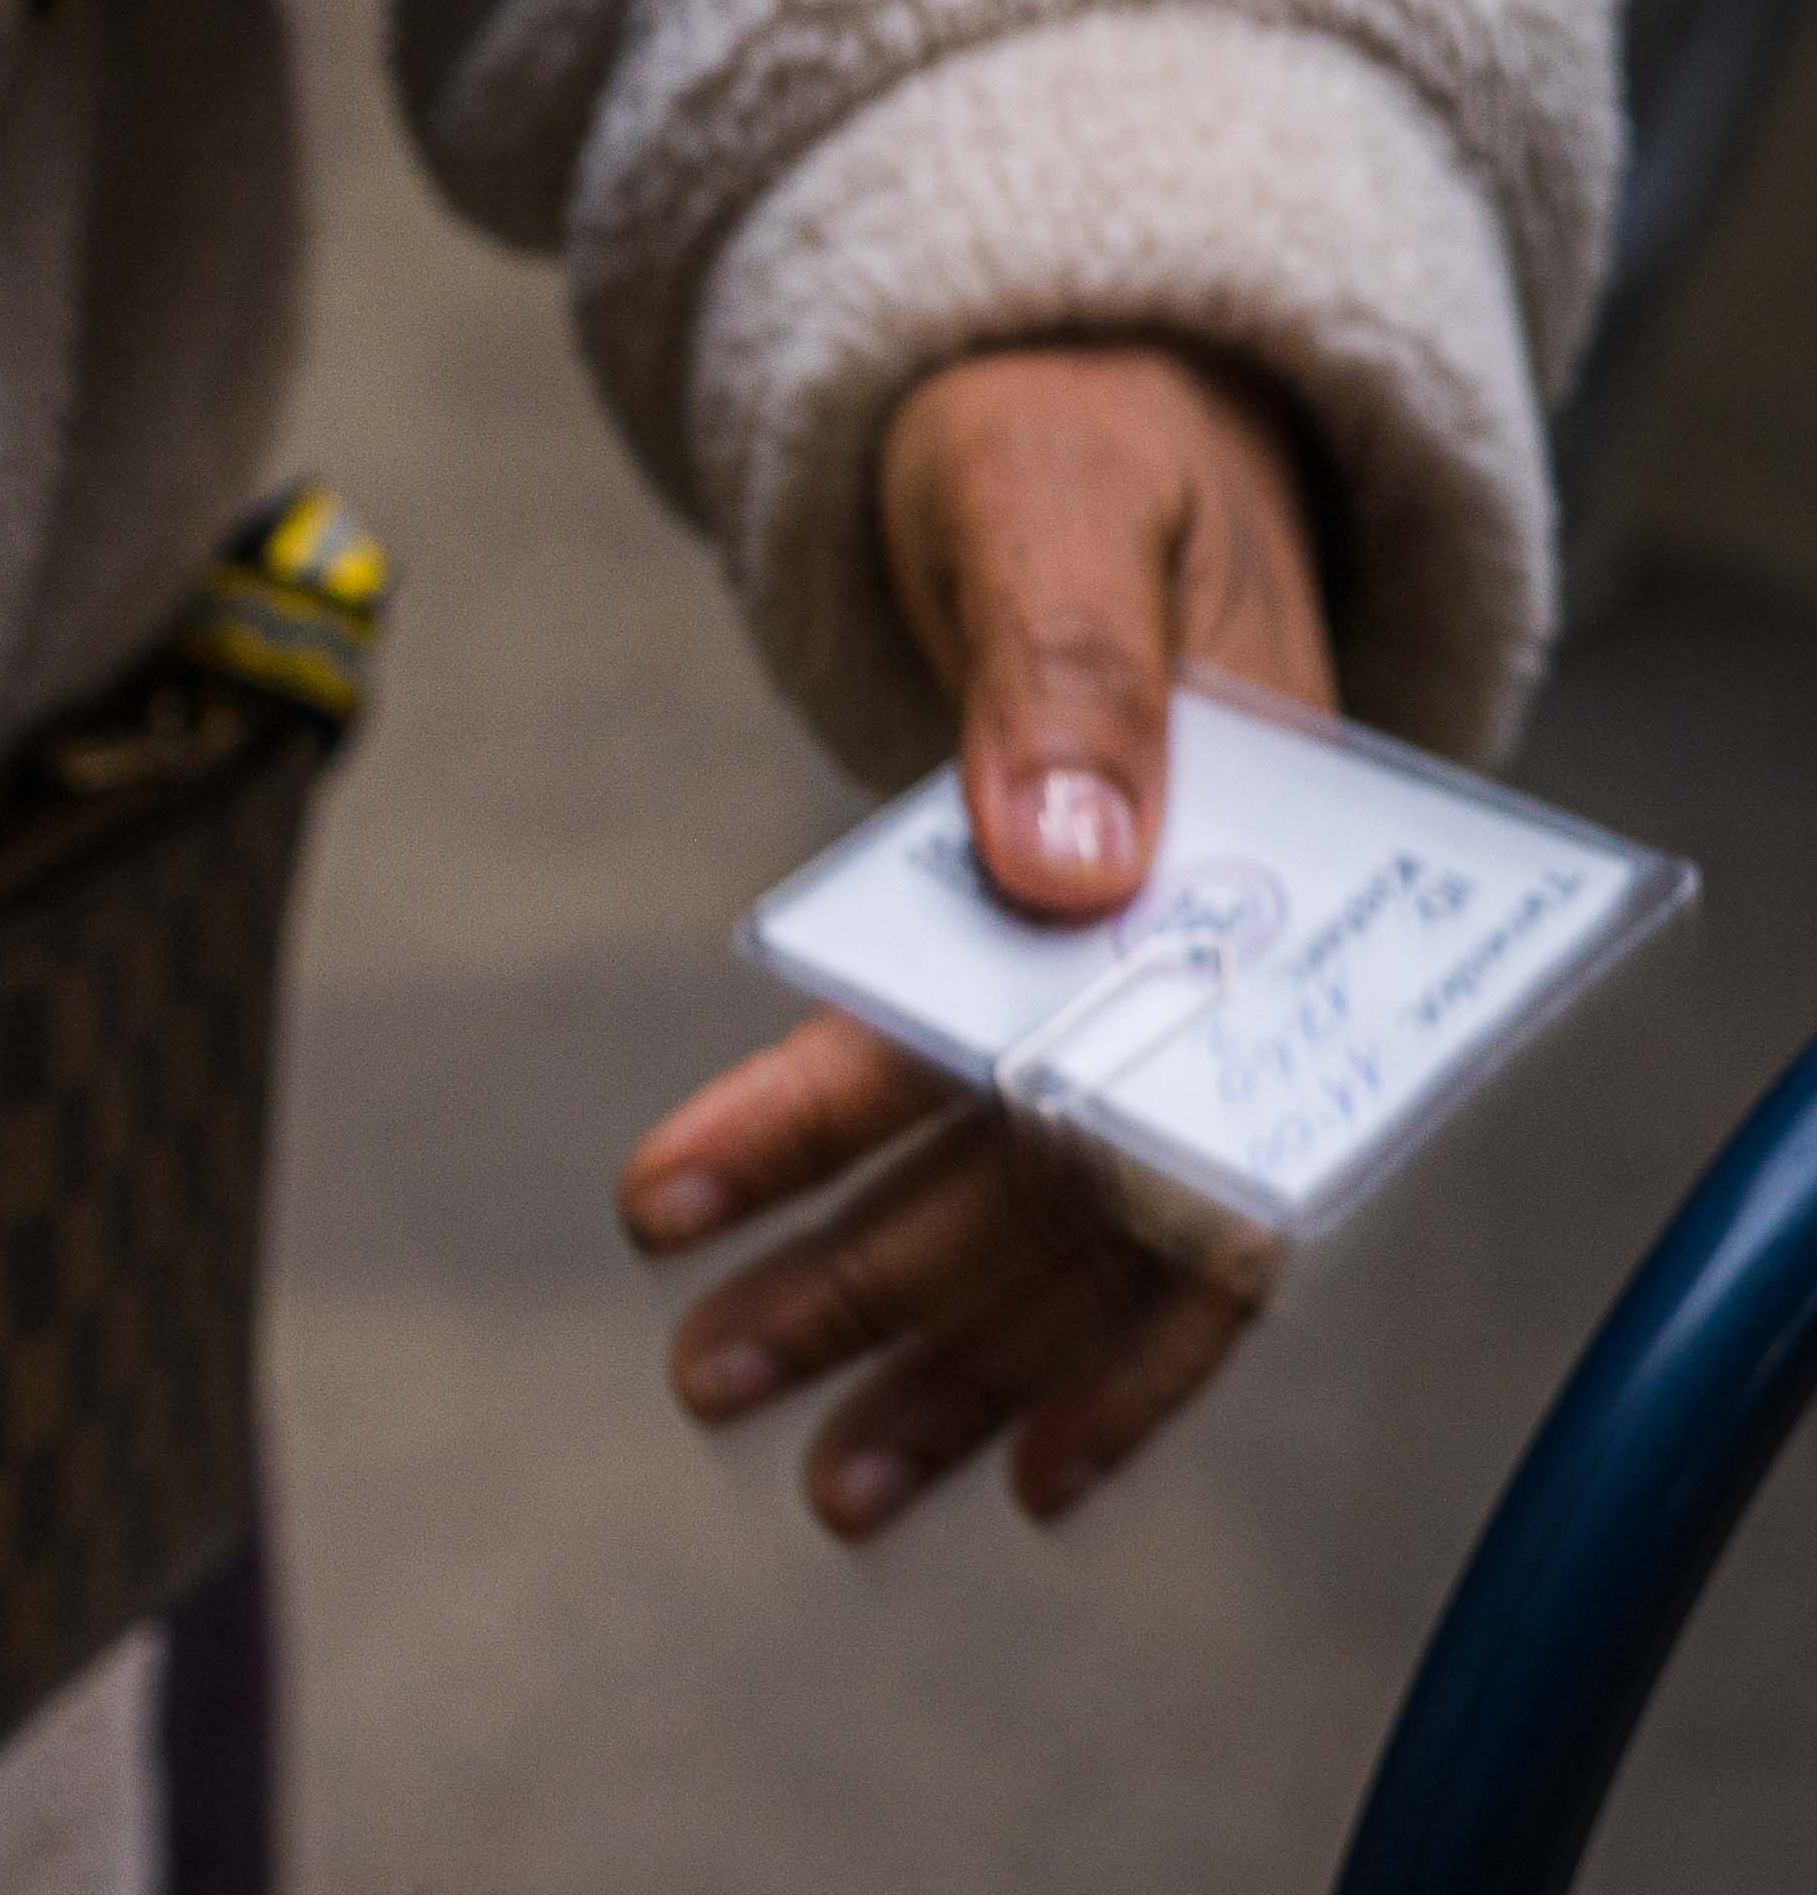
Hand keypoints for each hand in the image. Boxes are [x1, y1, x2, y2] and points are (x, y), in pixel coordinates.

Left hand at [618, 341, 1334, 1533]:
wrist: (1137, 416)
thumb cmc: (1086, 441)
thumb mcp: (1057, 503)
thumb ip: (1062, 668)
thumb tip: (1068, 865)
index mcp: (1237, 816)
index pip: (1030, 1007)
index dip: (843, 1121)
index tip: (658, 1198)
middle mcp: (1237, 932)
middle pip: (1059, 1160)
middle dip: (883, 1290)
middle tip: (707, 1380)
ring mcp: (1204, 983)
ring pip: (1090, 1215)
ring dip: (953, 1350)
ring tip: (821, 1478)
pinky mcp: (1146, 999)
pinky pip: (1138, 1198)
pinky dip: (1089, 1340)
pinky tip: (1019, 1463)